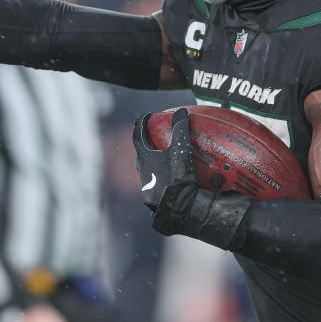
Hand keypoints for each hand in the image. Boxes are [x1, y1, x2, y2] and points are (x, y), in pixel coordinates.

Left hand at [132, 107, 201, 233]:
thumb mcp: (181, 150)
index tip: (148, 116)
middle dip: (148, 144)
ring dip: (155, 162)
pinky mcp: (154, 199)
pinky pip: (157, 183)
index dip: (142, 123)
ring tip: (168, 159)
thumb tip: (182, 111)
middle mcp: (141, 171)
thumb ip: (180, 129)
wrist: (178, 210)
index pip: (138, 135)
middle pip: (142, 153)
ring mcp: (147, 187)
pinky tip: (175, 181)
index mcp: (144, 157)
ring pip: (148, 170)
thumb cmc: (177, 177)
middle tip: (158, 137)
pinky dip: (163, 177)